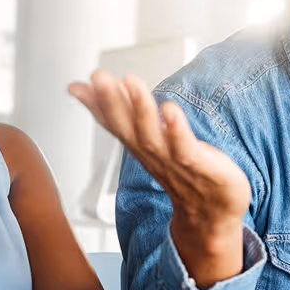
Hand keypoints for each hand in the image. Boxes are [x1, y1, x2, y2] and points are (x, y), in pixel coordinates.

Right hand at [70, 72, 251, 284]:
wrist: (213, 212)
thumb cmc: (185, 172)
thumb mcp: (153, 140)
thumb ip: (130, 115)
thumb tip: (112, 92)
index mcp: (140, 145)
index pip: (113, 124)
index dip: (94, 105)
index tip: (76, 86)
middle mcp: (151, 153)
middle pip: (126, 127)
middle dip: (110, 101)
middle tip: (98, 77)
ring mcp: (173, 160)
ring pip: (150, 135)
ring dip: (139, 108)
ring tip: (130, 82)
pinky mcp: (198, 165)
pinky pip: (184, 147)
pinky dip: (175, 129)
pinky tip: (170, 108)